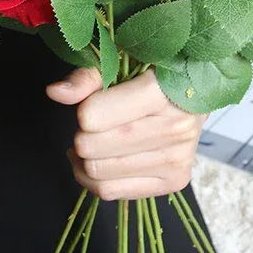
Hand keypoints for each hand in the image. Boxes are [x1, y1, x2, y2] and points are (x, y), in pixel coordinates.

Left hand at [46, 68, 205, 199]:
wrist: (197, 91)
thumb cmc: (155, 70)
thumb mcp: (123, 60)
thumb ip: (88, 77)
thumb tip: (55, 92)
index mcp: (164, 92)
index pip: (93, 117)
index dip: (84, 108)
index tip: (96, 99)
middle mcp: (176, 129)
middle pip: (90, 148)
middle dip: (82, 134)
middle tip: (94, 122)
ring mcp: (177, 159)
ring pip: (98, 173)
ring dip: (84, 158)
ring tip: (93, 140)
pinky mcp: (175, 181)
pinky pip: (111, 192)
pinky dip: (93, 179)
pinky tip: (100, 160)